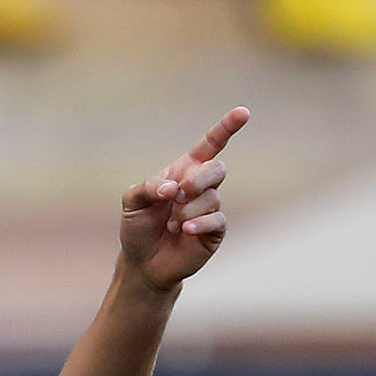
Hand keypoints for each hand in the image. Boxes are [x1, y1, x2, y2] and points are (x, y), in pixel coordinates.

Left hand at [120, 106, 248, 292]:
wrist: (142, 262)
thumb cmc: (138, 227)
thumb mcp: (132, 202)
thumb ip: (148, 187)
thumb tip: (173, 187)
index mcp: (184, 171)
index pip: (210, 145)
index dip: (226, 128)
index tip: (243, 112)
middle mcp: (201, 187)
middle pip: (217, 169)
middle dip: (198, 180)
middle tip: (178, 195)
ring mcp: (211, 207)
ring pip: (211, 198)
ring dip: (186, 211)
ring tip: (171, 225)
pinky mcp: (216, 229)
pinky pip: (217, 219)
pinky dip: (198, 223)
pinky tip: (185, 230)